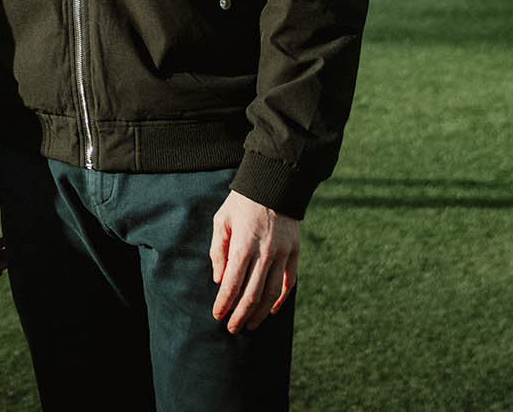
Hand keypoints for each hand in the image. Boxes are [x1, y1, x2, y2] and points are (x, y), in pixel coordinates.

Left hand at [209, 190, 298, 332]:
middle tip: (232, 329)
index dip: (224, 303)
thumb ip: (218, 250)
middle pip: (252, 294)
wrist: (275, 184)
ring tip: (251, 325)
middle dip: (240, 315)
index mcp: (244, 245)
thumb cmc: (242, 203)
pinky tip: (271, 311)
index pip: (232, 283)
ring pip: (272, 293)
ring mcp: (283, 254)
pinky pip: (289, 283)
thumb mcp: (222, 221)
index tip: (217, 315)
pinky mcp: (295, 253)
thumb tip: (220, 280)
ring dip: (260, 313)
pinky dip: (280, 300)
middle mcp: (265, 253)